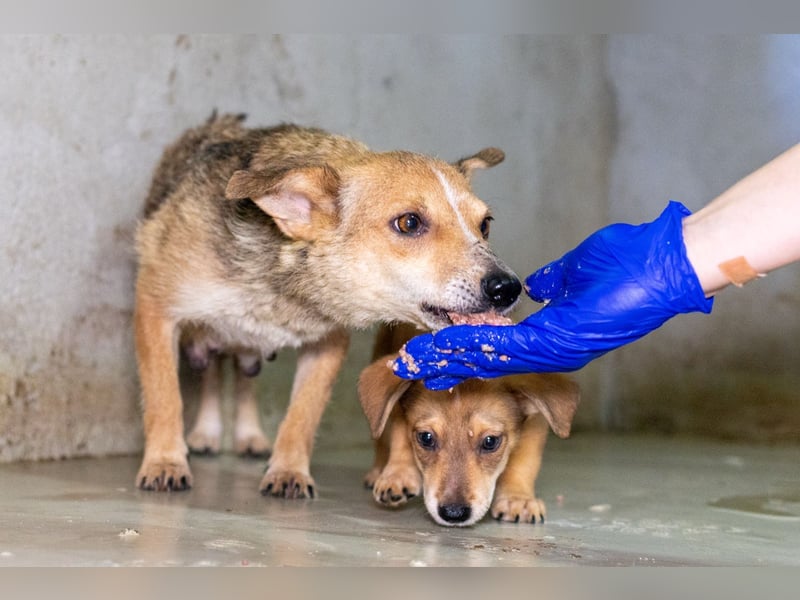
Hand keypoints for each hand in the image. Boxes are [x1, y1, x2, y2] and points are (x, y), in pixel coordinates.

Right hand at [393, 201, 713, 389]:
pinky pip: (511, 348)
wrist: (665, 262)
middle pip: (487, 360)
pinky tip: (449, 346)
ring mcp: (556, 348)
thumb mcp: (576, 269)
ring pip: (492, 359)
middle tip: (408, 366)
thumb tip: (533, 285)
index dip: (462, 345)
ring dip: (452, 359)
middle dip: (447, 362)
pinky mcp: (562, 341)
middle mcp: (551, 347)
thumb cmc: (629, 262)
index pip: (497, 344)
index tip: (430, 344)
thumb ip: (552, 281)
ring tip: (416, 360)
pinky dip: (477, 348)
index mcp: (553, 331)